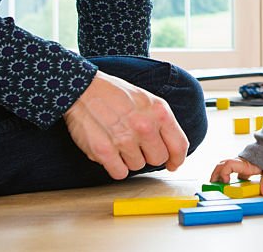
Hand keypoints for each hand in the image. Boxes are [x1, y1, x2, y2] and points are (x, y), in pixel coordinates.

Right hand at [63, 70, 187, 179]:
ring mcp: (125, 140)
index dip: (177, 159)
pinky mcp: (104, 151)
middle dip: (149, 155)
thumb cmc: (115, 93)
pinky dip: (115, 167)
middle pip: (158, 159)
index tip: (173, 164)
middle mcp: (145, 126)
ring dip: (129, 158)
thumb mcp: (147, 99)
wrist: (83, 89)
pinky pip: (120, 173)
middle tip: (137, 145)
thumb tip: (172, 149)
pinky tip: (111, 152)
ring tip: (119, 140)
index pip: (179, 145)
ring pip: (137, 166)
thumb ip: (161, 122)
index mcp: (159, 112)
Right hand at [210, 157, 262, 196]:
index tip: (226, 182)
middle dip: (215, 175)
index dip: (224, 173)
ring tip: (215, 185)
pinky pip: (228, 170)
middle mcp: (239, 162)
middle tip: (212, 186)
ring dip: (217, 175)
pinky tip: (225, 184)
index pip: (229, 165)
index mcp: (244, 163)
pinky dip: (224, 176)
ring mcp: (238, 164)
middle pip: (221, 165)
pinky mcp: (240, 167)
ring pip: (222, 166)